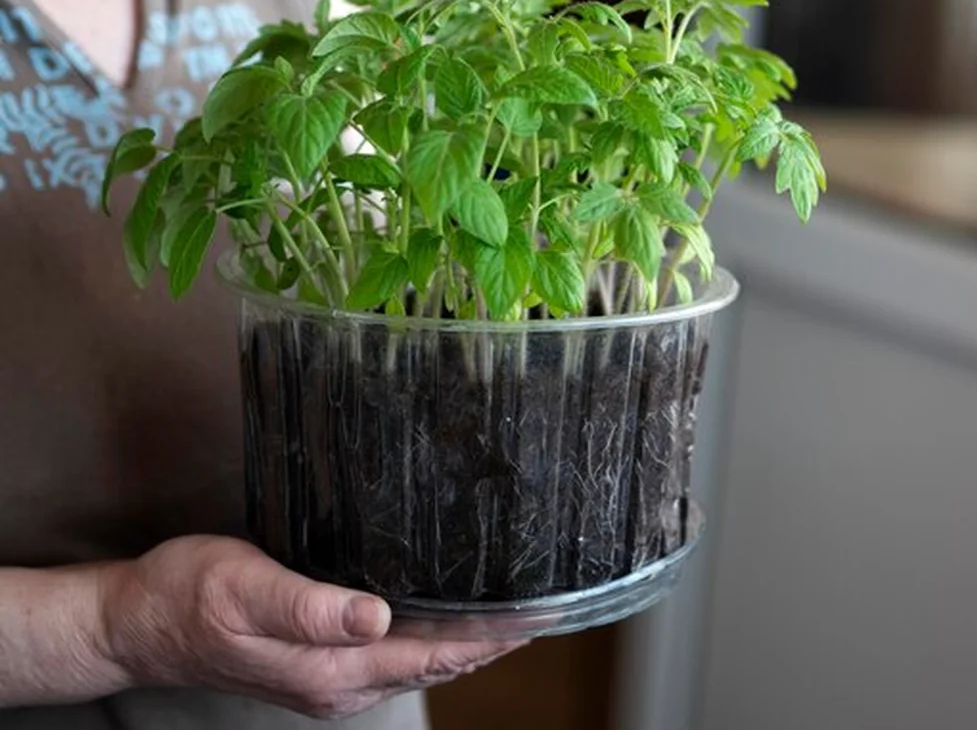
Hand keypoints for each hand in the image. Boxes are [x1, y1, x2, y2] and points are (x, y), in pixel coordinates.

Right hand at [100, 535, 524, 718]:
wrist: (138, 623)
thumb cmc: (188, 596)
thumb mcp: (245, 589)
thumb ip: (310, 608)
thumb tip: (375, 618)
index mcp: (330, 669)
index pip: (431, 654)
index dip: (489, 638)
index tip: (537, 617)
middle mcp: (338, 685)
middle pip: (434, 664)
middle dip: (490, 643)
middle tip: (542, 610)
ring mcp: (328, 683)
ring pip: (417, 664)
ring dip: (465, 645)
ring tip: (509, 617)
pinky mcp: (317, 670)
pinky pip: (392, 660)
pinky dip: (429, 643)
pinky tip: (442, 621)